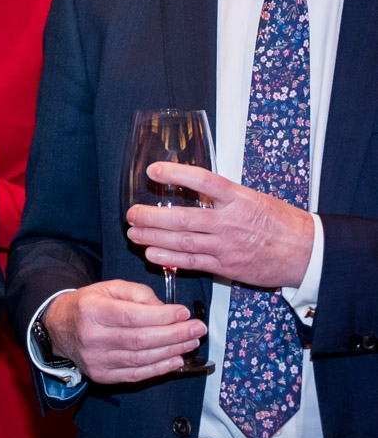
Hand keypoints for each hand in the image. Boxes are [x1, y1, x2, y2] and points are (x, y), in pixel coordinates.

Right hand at [44, 280, 206, 383]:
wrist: (59, 328)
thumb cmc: (89, 304)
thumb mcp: (108, 287)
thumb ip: (137, 292)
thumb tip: (164, 308)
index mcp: (91, 310)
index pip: (131, 315)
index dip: (162, 316)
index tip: (184, 313)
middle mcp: (92, 337)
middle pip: (140, 339)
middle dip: (174, 335)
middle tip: (197, 329)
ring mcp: (97, 359)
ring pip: (141, 358)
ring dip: (172, 351)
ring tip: (191, 342)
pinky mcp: (102, 375)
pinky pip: (136, 375)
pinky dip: (159, 369)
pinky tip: (176, 360)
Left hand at [126, 162, 313, 288]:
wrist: (306, 252)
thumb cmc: (280, 221)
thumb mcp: (253, 197)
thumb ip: (222, 193)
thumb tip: (191, 183)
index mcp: (238, 198)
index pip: (204, 181)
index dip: (177, 174)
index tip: (154, 171)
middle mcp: (230, 222)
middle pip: (184, 218)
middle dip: (152, 217)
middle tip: (131, 213)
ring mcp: (227, 246)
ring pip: (183, 243)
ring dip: (154, 239)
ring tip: (134, 234)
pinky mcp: (227, 266)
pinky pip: (193, 262)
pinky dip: (170, 259)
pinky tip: (152, 253)